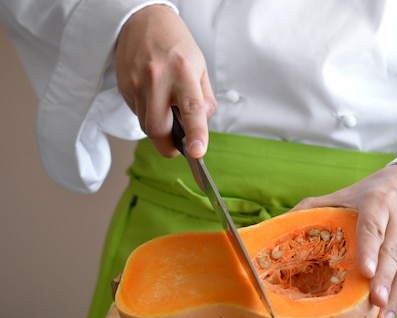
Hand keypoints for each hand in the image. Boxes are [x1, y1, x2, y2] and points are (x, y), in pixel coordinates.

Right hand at [115, 5, 215, 157]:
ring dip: (158, 127)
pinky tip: (153, 97)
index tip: (197, 152)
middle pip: (158, 129)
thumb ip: (205, 98)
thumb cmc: (175, 45)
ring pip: (145, 125)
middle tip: (179, 145)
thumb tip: (202, 123)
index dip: (196, 134)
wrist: (143, 19)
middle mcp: (158, 78)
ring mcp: (137, 83)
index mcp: (183, 73)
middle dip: (168, 145)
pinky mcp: (124, 86)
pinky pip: (136, 112)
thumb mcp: (200, 66)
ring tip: (166, 109)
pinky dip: (147, 113)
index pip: (191, 110)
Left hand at [293, 163, 396, 317]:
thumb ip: (315, 207)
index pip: (373, 226)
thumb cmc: (377, 191)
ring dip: (395, 296)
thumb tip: (279, 223)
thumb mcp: (347, 193)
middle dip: (385, 279)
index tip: (366, 272)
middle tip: (375, 302)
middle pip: (392, 251)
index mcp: (377, 202)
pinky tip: (389, 317)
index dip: (370, 249)